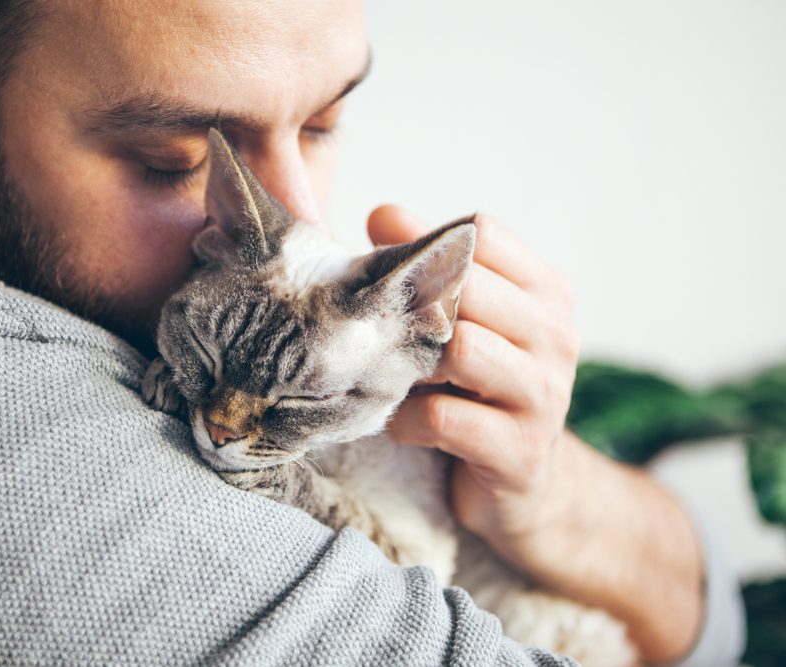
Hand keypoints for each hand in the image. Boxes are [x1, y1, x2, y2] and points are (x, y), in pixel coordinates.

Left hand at [367, 205, 703, 663]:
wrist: (529, 490)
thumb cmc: (482, 394)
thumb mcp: (467, 325)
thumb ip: (433, 270)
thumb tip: (382, 214)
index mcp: (546, 294)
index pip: (484, 233)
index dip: (426, 243)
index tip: (389, 268)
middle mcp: (555, 337)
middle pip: (468, 287)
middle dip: (414, 306)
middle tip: (381, 331)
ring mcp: (544, 396)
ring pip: (460, 348)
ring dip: (410, 364)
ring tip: (396, 379)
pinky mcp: (520, 452)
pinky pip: (444, 417)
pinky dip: (408, 419)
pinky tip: (404, 424)